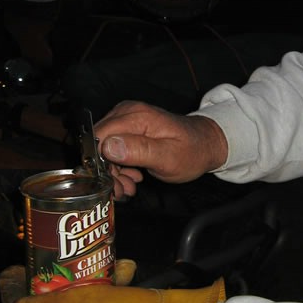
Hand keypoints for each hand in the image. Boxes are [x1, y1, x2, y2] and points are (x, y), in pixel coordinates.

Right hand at [94, 100, 228, 198]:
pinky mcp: (128, 126)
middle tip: (124, 189)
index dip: (99, 164)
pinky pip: (112, 146)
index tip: (112, 183)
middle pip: (98, 143)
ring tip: (131, 185)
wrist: (204, 144)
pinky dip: (119, 164)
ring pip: (103, 147)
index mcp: (136, 117)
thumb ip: (139, 151)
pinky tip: (132, 175)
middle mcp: (127, 112)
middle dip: (108, 171)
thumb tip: (108, 147)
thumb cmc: (191, 151)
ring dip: (114, 171)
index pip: (98, 137)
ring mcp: (126, 118)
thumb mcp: (168, 157)